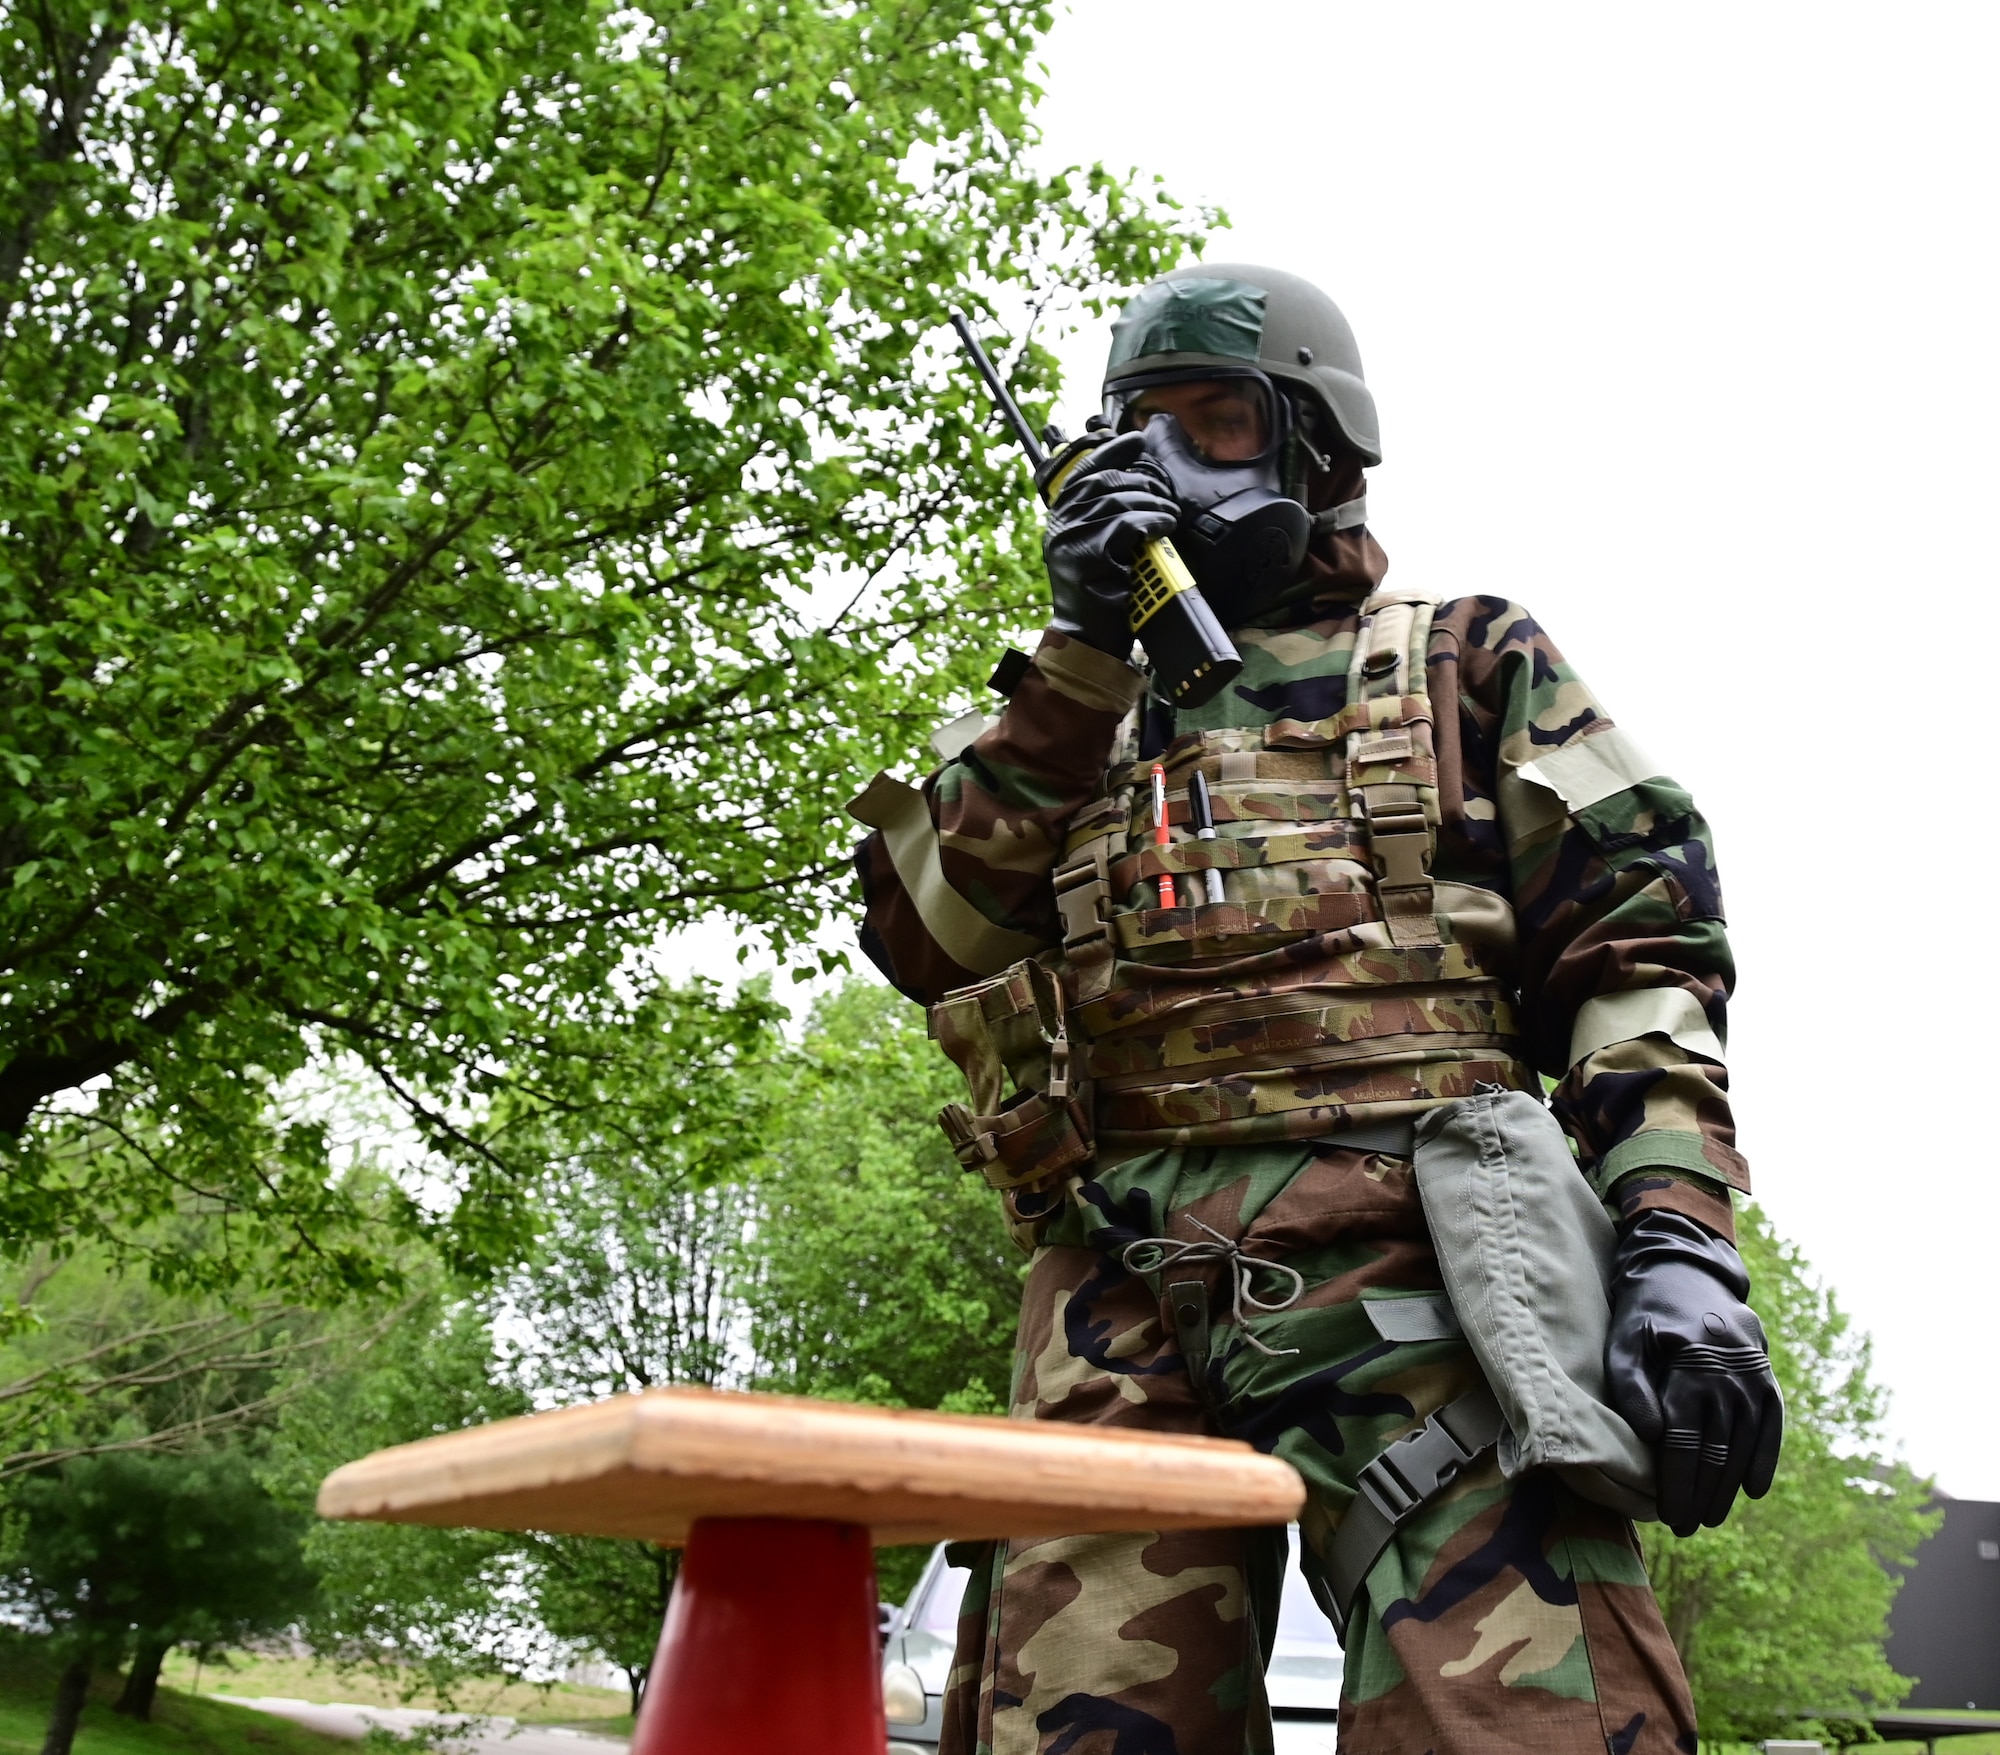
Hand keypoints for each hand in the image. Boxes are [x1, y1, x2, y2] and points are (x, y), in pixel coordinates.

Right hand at [1041, 430, 1178, 654]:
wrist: (1088, 639)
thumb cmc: (1101, 594)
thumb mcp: (1097, 548)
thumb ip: (1104, 517)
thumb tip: (1134, 479)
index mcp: (1060, 518)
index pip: (1083, 470)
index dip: (1111, 449)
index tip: (1137, 439)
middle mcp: (1060, 524)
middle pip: (1106, 480)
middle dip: (1144, 480)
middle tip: (1165, 494)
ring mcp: (1071, 539)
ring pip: (1121, 499)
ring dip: (1154, 502)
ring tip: (1170, 515)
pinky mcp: (1088, 556)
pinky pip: (1128, 523)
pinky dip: (1152, 520)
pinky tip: (1163, 526)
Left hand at [1605, 1211, 1783, 1536]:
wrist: (1686, 1267)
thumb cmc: (1645, 1310)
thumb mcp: (1625, 1338)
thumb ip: (1632, 1386)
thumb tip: (1652, 1435)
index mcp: (1691, 1366)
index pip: (1685, 1441)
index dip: (1678, 1483)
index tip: (1668, 1516)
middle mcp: (1729, 1374)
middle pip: (1717, 1449)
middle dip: (1701, 1493)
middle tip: (1685, 1527)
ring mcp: (1753, 1375)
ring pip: (1745, 1443)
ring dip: (1729, 1484)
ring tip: (1711, 1516)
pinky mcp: (1766, 1374)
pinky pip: (1772, 1424)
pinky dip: (1765, 1457)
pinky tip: (1754, 1489)